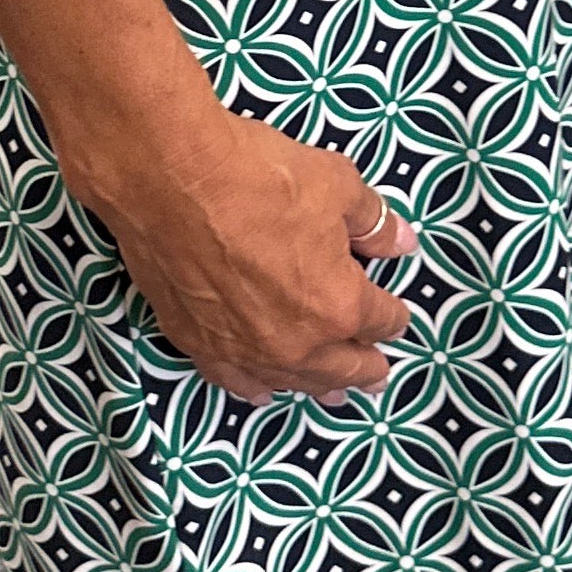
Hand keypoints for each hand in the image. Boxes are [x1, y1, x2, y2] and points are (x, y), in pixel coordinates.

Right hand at [91, 100, 418, 405]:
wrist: (169, 175)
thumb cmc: (258, 176)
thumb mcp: (336, 185)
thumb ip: (374, 222)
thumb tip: (401, 242)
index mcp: (338, 304)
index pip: (379, 319)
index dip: (392, 315)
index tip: (395, 314)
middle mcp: (293, 341)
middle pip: (340, 367)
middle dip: (364, 368)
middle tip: (376, 375)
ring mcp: (242, 348)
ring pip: (290, 380)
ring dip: (316, 386)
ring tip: (331, 395)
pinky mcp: (195, 340)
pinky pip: (232, 379)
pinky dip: (253, 386)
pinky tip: (261, 391)